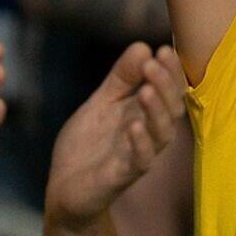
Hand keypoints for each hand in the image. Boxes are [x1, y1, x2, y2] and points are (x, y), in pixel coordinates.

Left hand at [45, 43, 183, 227]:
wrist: (64, 189)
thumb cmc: (87, 146)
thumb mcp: (101, 103)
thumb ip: (121, 78)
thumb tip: (143, 46)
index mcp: (144, 113)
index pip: (169, 89)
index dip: (170, 70)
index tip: (163, 49)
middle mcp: (148, 133)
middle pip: (171, 108)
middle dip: (166, 84)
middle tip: (154, 63)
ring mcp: (137, 155)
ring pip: (162, 134)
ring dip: (157, 110)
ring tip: (146, 89)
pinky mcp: (122, 176)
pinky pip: (140, 161)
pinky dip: (140, 143)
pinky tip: (134, 126)